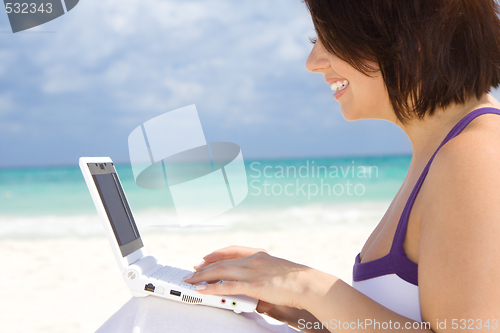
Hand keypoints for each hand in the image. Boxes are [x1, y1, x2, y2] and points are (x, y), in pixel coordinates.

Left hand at [184, 250, 311, 309]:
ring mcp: (252, 272)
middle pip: (222, 261)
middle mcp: (253, 260)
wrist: (307, 283)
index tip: (205, 258)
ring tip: (191, 280)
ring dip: (203, 276)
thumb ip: (263, 281)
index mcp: (259, 254)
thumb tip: (258, 302)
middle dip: (204, 267)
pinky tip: (202, 290)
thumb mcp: (277, 274)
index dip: (216, 254)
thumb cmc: (296, 282)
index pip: (232, 250)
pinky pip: (227, 286)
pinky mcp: (253, 285)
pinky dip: (212, 288)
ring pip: (221, 271)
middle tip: (192, 271)